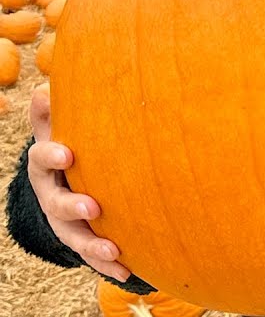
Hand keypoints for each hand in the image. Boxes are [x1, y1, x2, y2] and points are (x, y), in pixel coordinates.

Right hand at [25, 83, 130, 281]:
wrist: (72, 178)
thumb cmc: (75, 143)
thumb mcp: (62, 127)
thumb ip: (54, 113)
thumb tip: (43, 88)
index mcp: (47, 164)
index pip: (42, 158)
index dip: (52, 155)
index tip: (68, 153)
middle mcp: (52, 194)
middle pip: (55, 203)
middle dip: (72, 206)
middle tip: (92, 207)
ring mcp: (65, 220)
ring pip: (73, 235)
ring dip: (92, 243)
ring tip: (113, 249)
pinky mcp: (82, 239)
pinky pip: (93, 256)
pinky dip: (108, 265)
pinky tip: (128, 270)